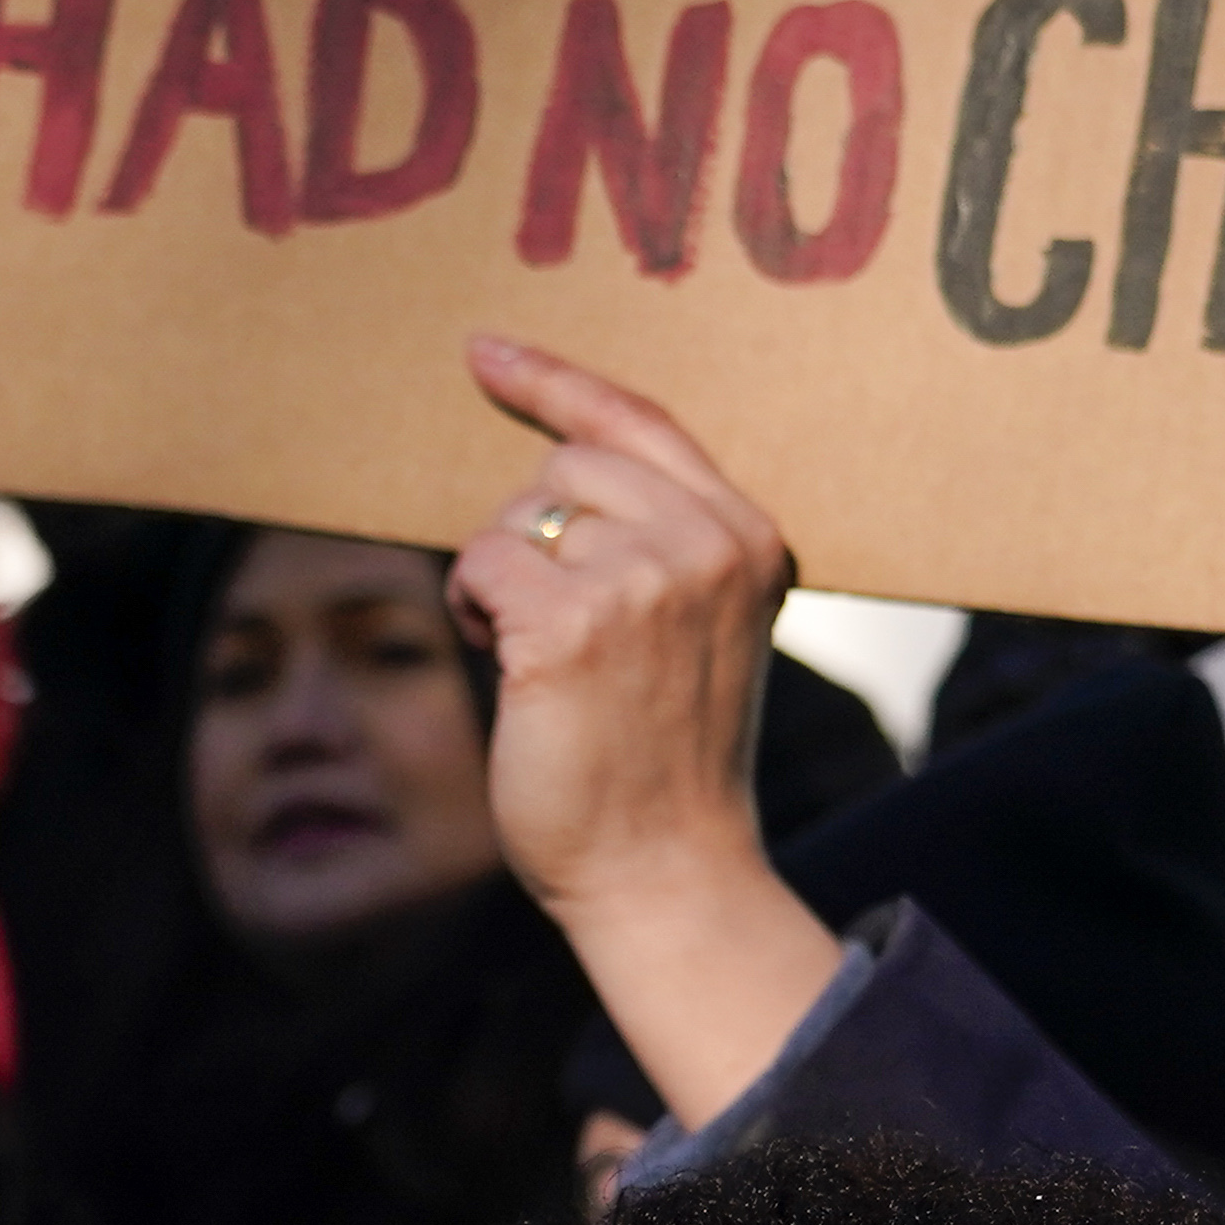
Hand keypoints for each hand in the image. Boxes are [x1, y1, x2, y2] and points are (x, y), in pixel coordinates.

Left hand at [444, 335, 847, 1125]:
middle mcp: (707, 544)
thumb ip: (659, 546)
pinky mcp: (572, 624)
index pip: (641, 423)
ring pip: (519, 518)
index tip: (484, 352)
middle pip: (567, 467)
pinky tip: (512, 670)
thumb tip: (549, 474)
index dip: (557, 382)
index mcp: (748, 539)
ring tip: (547, 665)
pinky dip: (476, 610)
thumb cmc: (664, 761)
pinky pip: (482, 564)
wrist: (667, 872)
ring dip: (505, 582)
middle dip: (535, 535)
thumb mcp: (696, 629)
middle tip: (555, 628)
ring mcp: (643, 580)